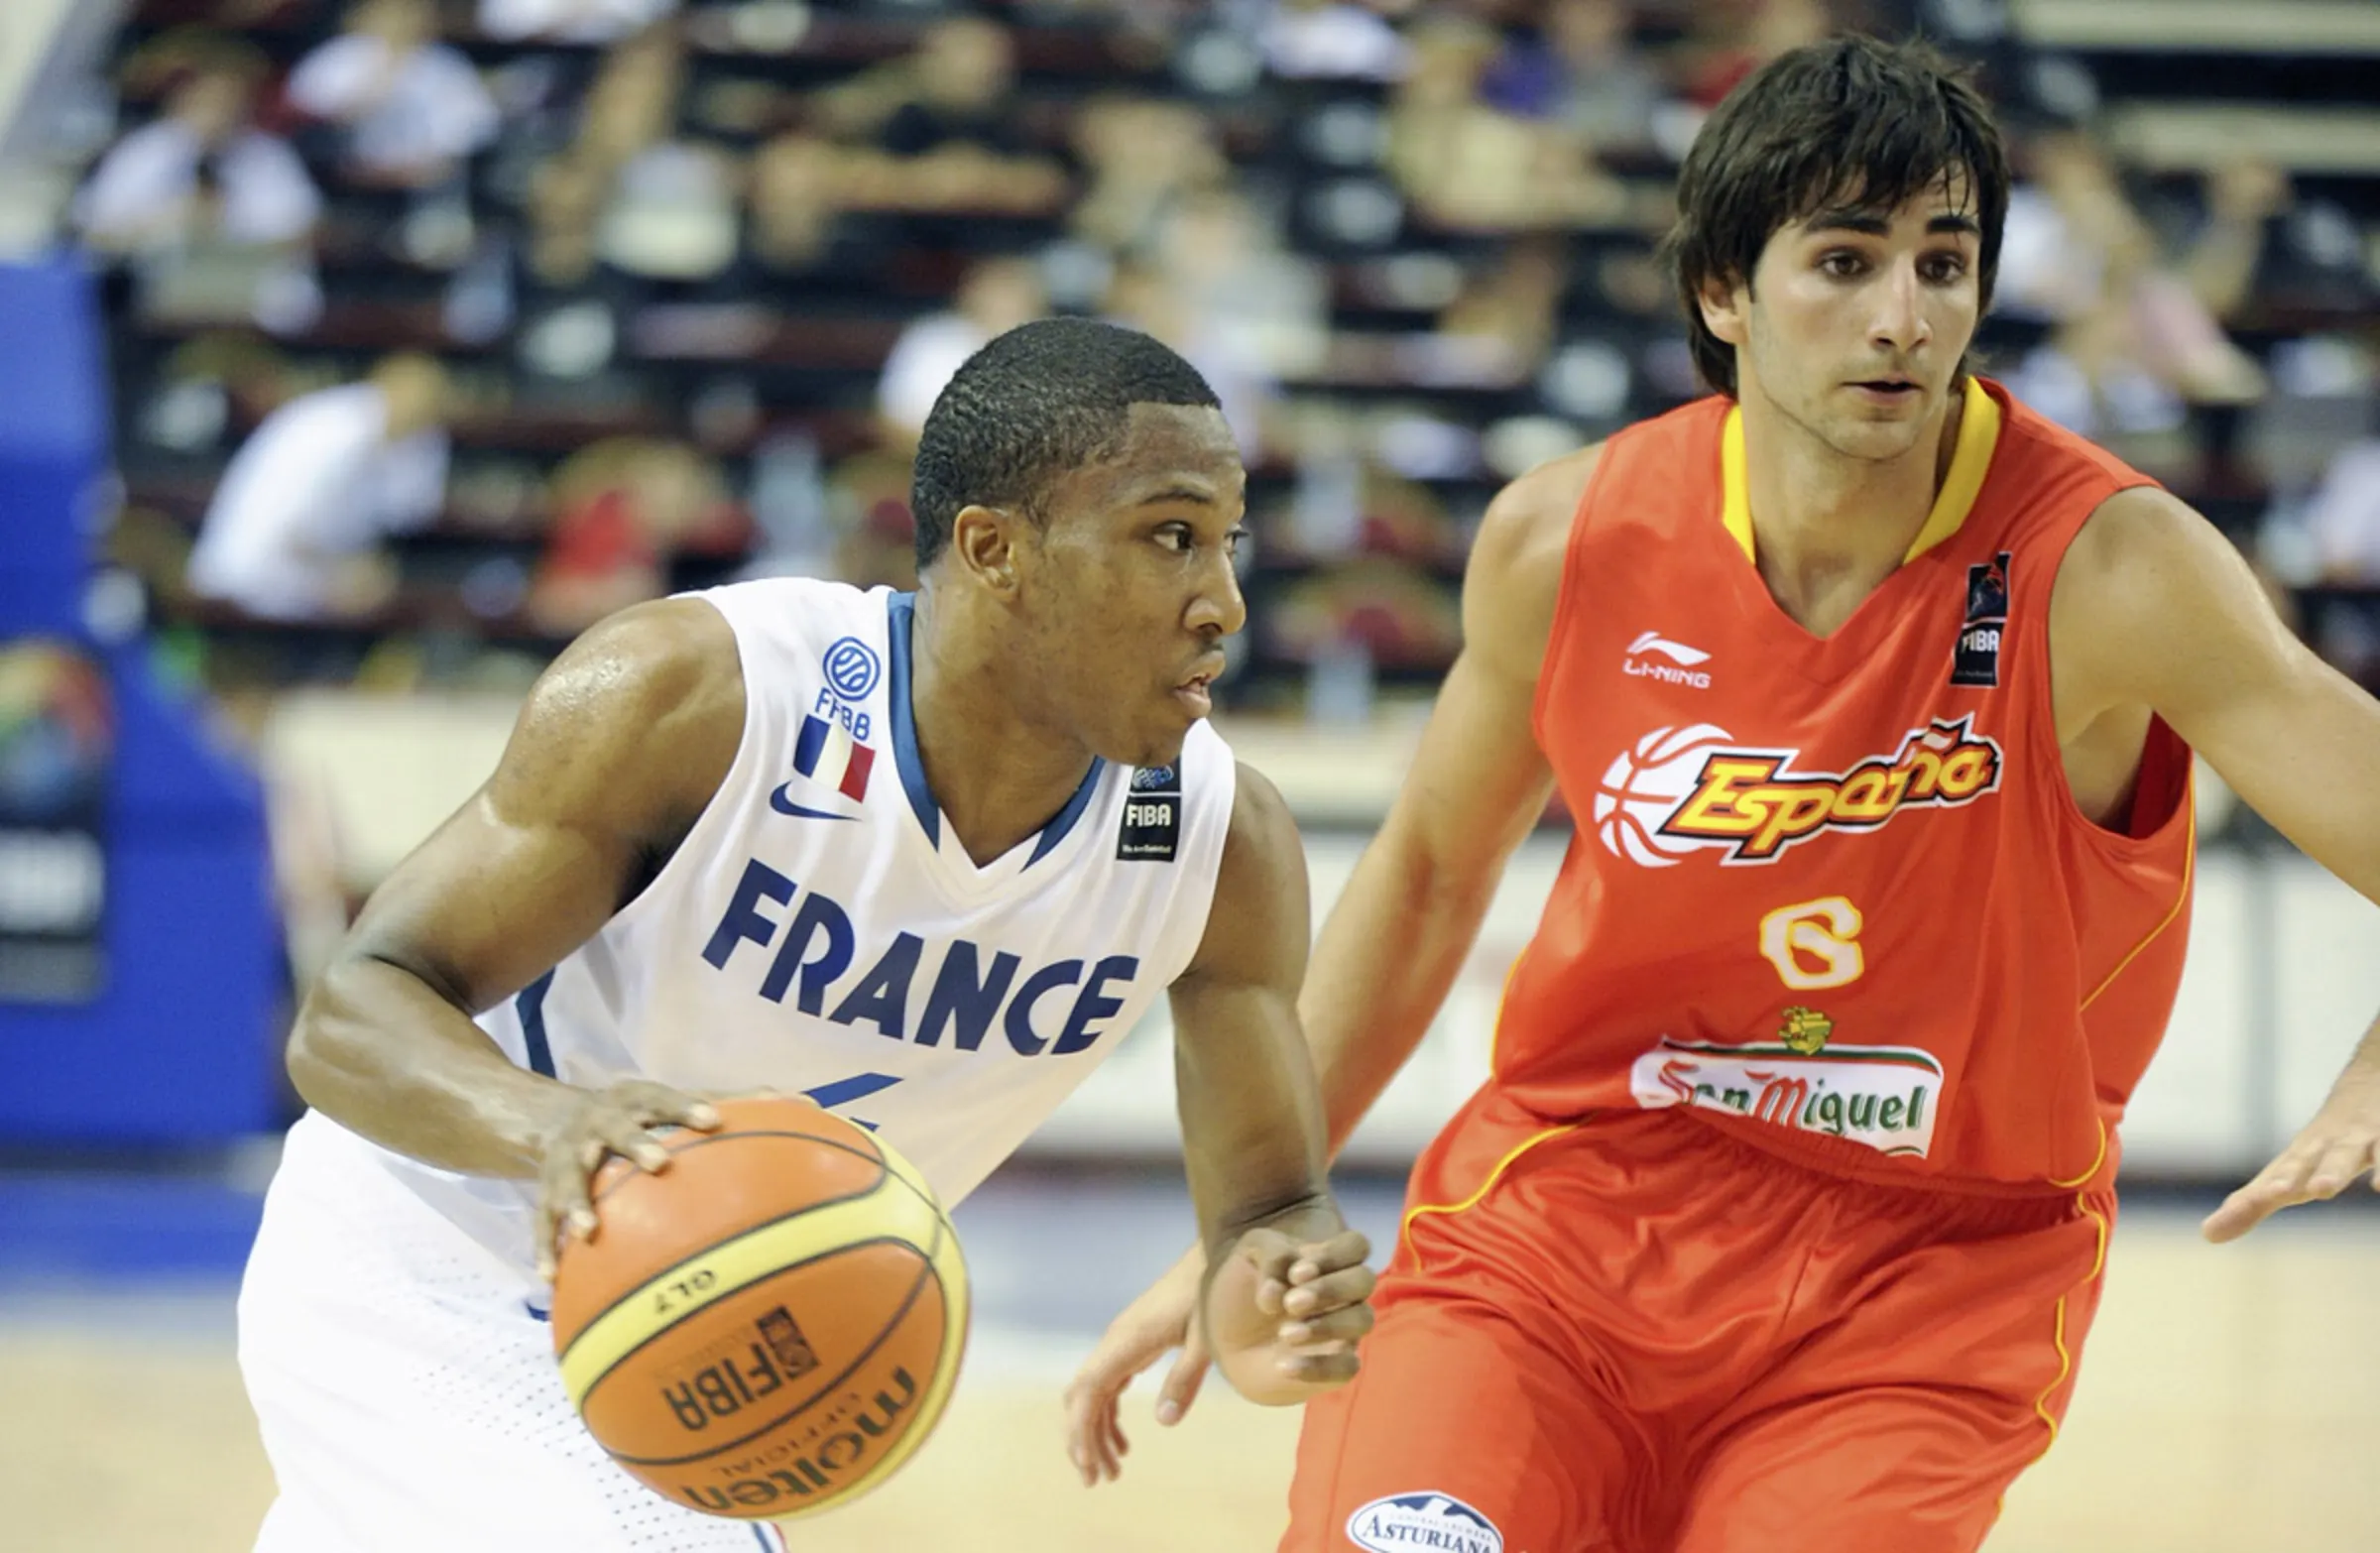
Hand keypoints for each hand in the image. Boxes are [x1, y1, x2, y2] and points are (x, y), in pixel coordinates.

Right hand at [532, 1078, 721, 1280]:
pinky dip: (544, 1247)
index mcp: (633, 1101)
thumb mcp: (672, 1103)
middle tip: (659, 1164)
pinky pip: (540, 1221)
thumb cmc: (639, 1117)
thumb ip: (731, 1102)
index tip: (713, 1120)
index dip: (685, 1106)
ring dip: (577, 1203)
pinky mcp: (543, 1189)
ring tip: (588, 1232)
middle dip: (635, 1144)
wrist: (558, 1119)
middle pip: (615, 1130)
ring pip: (568, 1178)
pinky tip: (551, 1278)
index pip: (661, 1097)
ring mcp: (566, 1157)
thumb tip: (799, 1101)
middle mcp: (597, 1123)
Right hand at [1063, 1247, 1209, 1485]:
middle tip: (1097, 1480)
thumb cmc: (1213, 1292)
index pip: (1089, 1390)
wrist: (1217, 1256)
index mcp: (1127, 1340)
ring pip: (1092, 1393)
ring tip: (1112, 1471)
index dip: (1082, 1430)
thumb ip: (1187, 1376)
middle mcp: (1116, 1341)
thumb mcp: (1208, 1337)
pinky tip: (1124, 1443)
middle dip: (1082, 1439)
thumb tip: (1165, 1421)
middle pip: (1081, 1395)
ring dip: (1095, 1432)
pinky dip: (1108, 1416)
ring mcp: (1122, 1342)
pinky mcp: (1133, 1343)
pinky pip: (1109, 1385)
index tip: (1089, 1466)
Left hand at [1204, 1225, 1374, 1408]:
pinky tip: (1282, 1365)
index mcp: (1327, 1260)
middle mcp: (1344, 1293)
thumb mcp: (1249, 1255)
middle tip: (1290, 1304)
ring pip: (1363, 1319)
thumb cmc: (1245, 1288)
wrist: (1227, 1338)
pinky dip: (1317, 1367)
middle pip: (1364, 1279)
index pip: (1356, 1245)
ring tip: (1284, 1334)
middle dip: (1330, 1289)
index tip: (1295, 1273)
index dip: (1333, 1255)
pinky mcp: (1337, 1366)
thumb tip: (1280, 1291)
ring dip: (1327, 1325)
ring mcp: (1344, 1330)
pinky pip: (1348, 1367)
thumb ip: (1271, 1254)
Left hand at [2203, 1071, 2379, 1242]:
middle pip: (2306, 1161)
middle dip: (2293, 1177)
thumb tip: (2206, 1235)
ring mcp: (2361, 1140)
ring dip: (2334, 1169)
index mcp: (2298, 1158)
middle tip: (2284, 1193)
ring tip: (2322, 1189)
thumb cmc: (2320, 1144)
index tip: (2242, 1210)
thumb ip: (2253, 1205)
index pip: (2274, 1178)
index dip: (2257, 1195)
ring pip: (2347, 1154)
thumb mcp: (2289, 1173)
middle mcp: (2326, 1147)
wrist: (2367, 1085)